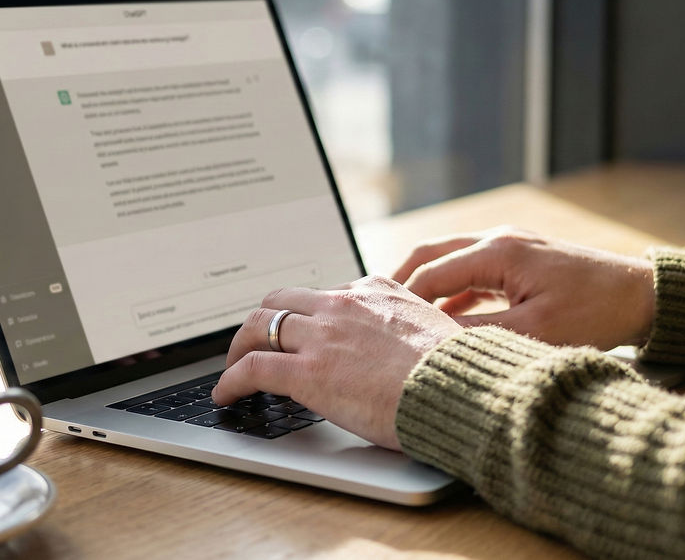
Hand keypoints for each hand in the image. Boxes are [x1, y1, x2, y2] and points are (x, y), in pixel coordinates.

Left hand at [211, 276, 463, 449]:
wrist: (458, 390)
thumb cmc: (456, 372)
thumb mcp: (434, 328)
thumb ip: (405, 325)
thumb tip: (400, 344)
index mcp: (375, 291)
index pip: (324, 294)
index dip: (305, 315)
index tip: (299, 331)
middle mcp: (343, 304)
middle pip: (281, 300)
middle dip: (263, 321)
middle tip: (255, 342)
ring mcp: (322, 336)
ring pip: (259, 326)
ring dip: (240, 347)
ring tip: (233, 367)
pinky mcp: (306, 371)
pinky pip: (252, 368)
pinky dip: (231, 381)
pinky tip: (226, 395)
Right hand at [392, 226, 654, 349]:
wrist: (645, 296)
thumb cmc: (597, 312)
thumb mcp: (534, 331)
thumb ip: (478, 334)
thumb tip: (432, 342)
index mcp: (498, 251)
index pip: (431, 273)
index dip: (402, 300)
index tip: (379, 324)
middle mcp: (498, 240)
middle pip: (430, 253)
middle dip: (399, 280)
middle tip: (372, 307)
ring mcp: (509, 246)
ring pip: (448, 259)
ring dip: (423, 284)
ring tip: (399, 315)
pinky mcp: (519, 260)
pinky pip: (470, 271)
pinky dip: (449, 290)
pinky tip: (441, 318)